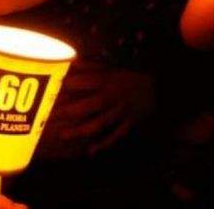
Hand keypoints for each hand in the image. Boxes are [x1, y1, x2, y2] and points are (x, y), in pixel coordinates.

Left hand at [41, 62, 155, 156]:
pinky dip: (103, 144)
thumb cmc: (132, 77)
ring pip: (100, 123)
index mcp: (109, 80)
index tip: (53, 88)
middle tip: (52, 116)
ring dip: (81, 130)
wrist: (161, 87)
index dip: (69, 85)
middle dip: (71, 111)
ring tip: (63, 135)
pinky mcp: (129, 123)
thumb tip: (73, 63)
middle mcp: (114, 96)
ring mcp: (122, 111)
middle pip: (90, 105)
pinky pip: (116, 135)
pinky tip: (90, 151)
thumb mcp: (113, 68)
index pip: (86, 82)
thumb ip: (92, 67)